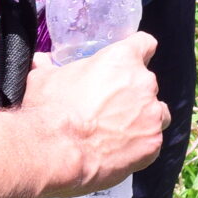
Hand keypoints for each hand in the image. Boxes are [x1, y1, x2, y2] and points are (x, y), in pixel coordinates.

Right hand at [21, 33, 165, 196]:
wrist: (56, 151)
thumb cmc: (50, 110)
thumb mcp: (43, 79)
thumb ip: (49, 67)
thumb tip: (40, 60)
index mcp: (122, 59)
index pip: (145, 44)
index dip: (137, 53)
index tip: (128, 64)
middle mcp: (144, 82)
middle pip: (147, 83)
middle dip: (132, 94)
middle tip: (110, 108)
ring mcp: (152, 113)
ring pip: (156, 112)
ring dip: (143, 119)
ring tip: (119, 132)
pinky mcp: (153, 143)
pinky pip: (152, 141)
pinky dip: (140, 146)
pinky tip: (119, 153)